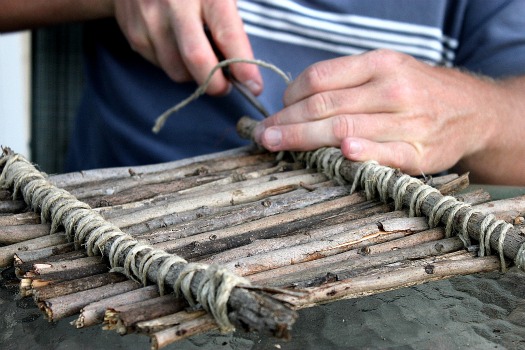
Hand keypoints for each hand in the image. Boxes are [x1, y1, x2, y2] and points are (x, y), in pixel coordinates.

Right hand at [112, 0, 261, 94]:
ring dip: (194, 75)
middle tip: (225, 86)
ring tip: (200, 57)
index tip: (254, 86)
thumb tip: (242, 68)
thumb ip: (230, 25)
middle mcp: (175, 4)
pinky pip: (160, 66)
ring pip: (177, 70)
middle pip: (197, 59)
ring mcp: (150, 19)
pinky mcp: (134, 33)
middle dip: (215, 84)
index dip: (243, 66)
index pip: (227, 35)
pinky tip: (176, 46)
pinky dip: (174, 64)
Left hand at [254, 49, 500, 175]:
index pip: (320, 79)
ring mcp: (408, 121)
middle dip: (286, 123)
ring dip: (304, 140)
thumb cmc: (417, 90)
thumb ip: (346, 82)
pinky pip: (387, 153)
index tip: (276, 113)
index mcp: (379, 64)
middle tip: (263, 135)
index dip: (290, 97)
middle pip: (324, 106)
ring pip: (344, 129)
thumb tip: (296, 101)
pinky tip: (343, 154)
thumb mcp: (387, 69)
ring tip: (277, 146)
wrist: (472, 110)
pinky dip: (364, 153)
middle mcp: (392, 89)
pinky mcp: (421, 152)